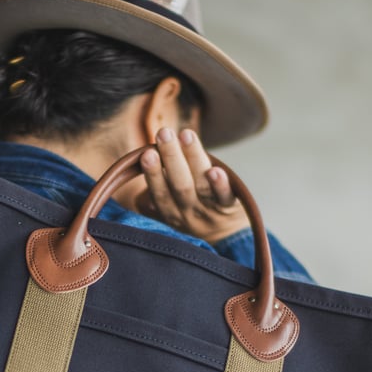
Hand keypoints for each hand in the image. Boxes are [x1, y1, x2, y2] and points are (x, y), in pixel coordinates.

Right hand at [136, 127, 249, 244]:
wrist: (226, 238)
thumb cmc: (194, 212)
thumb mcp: (174, 207)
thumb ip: (161, 187)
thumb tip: (142, 158)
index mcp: (170, 211)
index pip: (160, 193)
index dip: (153, 174)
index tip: (147, 153)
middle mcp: (188, 211)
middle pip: (179, 185)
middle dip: (171, 157)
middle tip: (164, 133)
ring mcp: (209, 210)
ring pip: (200, 185)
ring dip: (193, 159)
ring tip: (186, 135)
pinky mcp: (230, 207)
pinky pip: (226, 197)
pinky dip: (220, 185)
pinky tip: (216, 170)